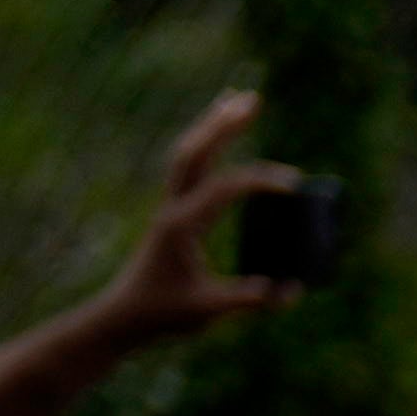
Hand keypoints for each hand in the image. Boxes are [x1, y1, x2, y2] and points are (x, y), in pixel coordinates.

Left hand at [107, 87, 306, 345]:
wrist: (124, 315)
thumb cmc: (163, 314)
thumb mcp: (209, 311)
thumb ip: (249, 300)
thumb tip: (290, 291)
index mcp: (183, 226)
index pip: (223, 188)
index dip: (259, 181)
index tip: (293, 185)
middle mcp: (174, 209)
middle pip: (196, 152)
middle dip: (224, 125)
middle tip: (252, 100)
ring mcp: (171, 207)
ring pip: (189, 153)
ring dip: (213, 126)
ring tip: (236, 101)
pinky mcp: (174, 214)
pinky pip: (190, 168)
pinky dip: (207, 145)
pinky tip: (219, 136)